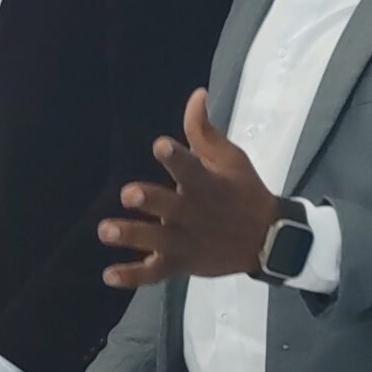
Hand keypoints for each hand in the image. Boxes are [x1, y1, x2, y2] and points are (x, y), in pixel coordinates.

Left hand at [98, 90, 281, 289]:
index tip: (160, 145)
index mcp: (208, 185)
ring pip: (157, 241)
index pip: (191, 168)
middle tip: (129, 194)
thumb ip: (205, 131)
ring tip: (105, 230)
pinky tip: (108, 275)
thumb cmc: (244, 192)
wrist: (266, 240)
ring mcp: (187, 242)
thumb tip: (196, 94)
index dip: (176, 157)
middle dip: (151, 201)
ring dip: (132, 235)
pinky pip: (154, 273)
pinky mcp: (181, 264)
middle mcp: (195, 214)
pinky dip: (132, 276)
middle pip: (170, 207)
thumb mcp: (231, 159)